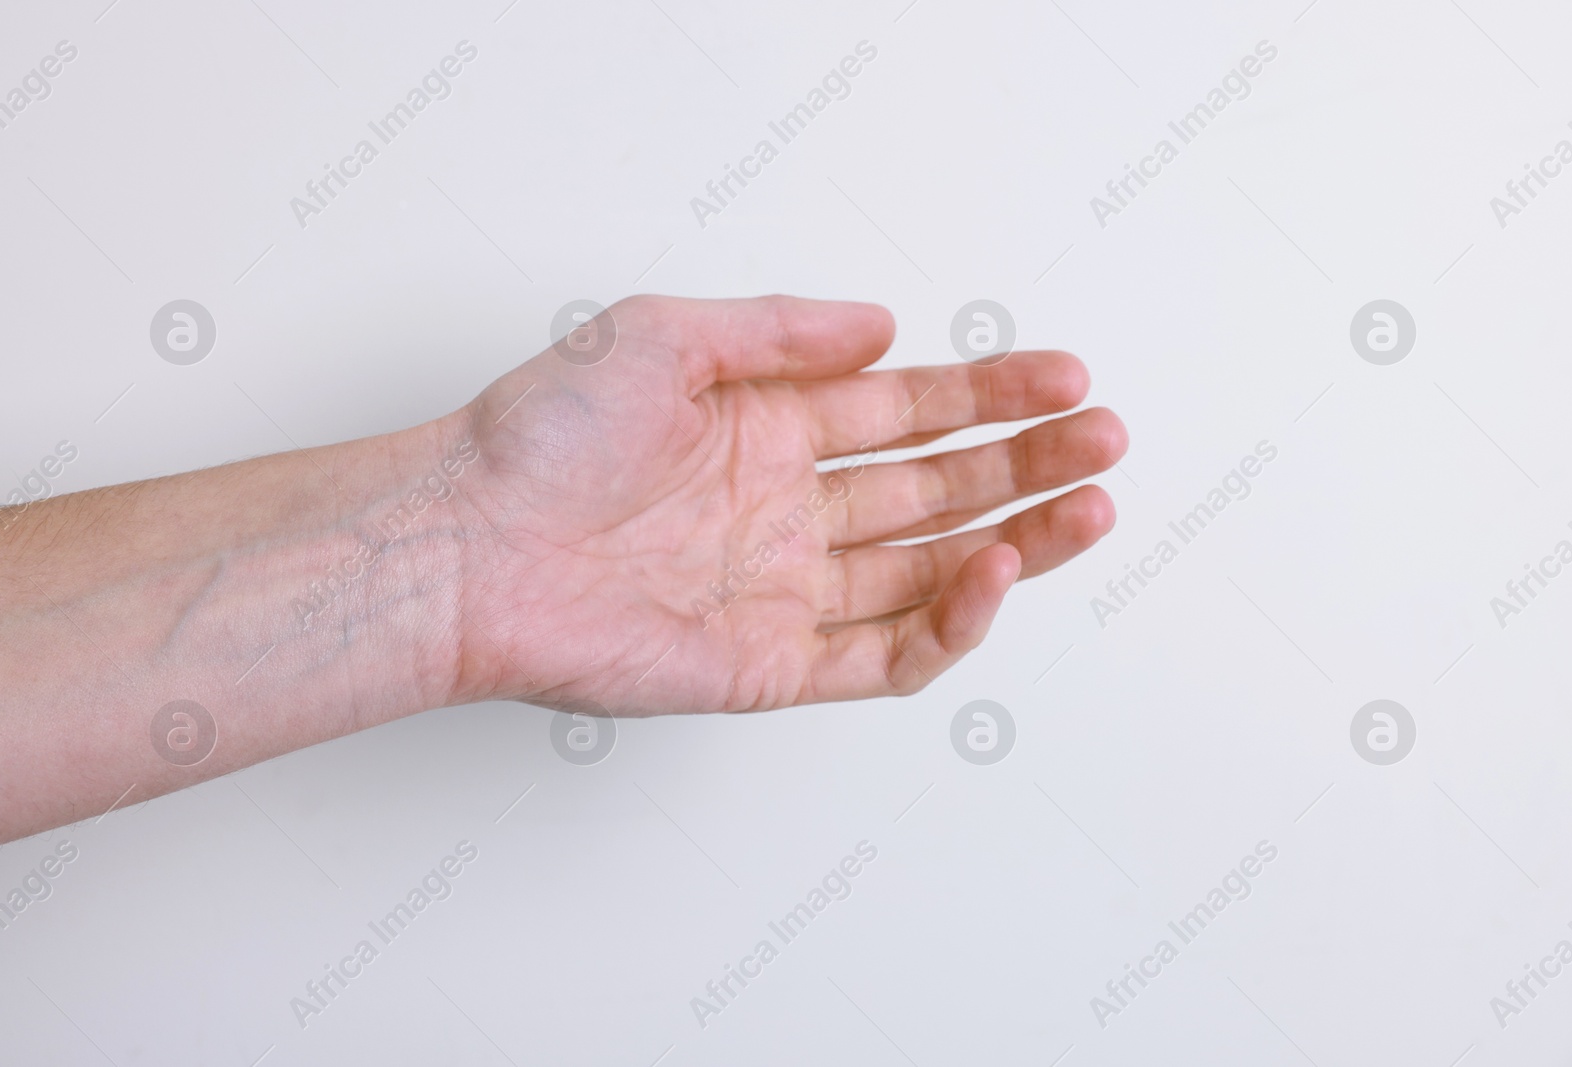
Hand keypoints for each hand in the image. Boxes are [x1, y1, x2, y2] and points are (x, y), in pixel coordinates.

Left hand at [447, 295, 1126, 714]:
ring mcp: (784, 590)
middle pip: (936, 486)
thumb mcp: (663, 336)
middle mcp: (786, 510)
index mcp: (767, 431)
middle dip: (1027, 462)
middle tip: (1101, 438)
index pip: (907, 410)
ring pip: (929, 568)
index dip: (990, 394)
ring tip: (1091, 504)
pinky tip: (993, 571)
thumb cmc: (542, 438)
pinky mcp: (770, 664)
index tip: (1061, 376)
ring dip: (1015, 537)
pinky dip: (949, 621)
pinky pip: (884, 651)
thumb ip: (783, 332)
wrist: (470, 544)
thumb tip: (883, 326)